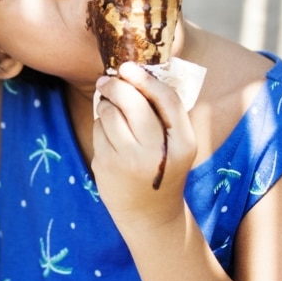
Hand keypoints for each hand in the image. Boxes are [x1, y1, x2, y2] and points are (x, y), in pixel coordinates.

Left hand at [91, 61, 197, 226]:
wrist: (150, 214)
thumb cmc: (163, 167)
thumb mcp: (177, 144)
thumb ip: (165, 113)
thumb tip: (133, 71)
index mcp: (184, 144)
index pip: (167, 101)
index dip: (147, 79)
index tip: (129, 67)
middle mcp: (157, 153)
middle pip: (133, 103)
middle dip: (117, 85)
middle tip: (108, 79)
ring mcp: (129, 161)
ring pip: (110, 113)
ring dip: (107, 104)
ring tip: (112, 109)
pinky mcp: (105, 166)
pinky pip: (98, 129)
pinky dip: (101, 124)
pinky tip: (110, 134)